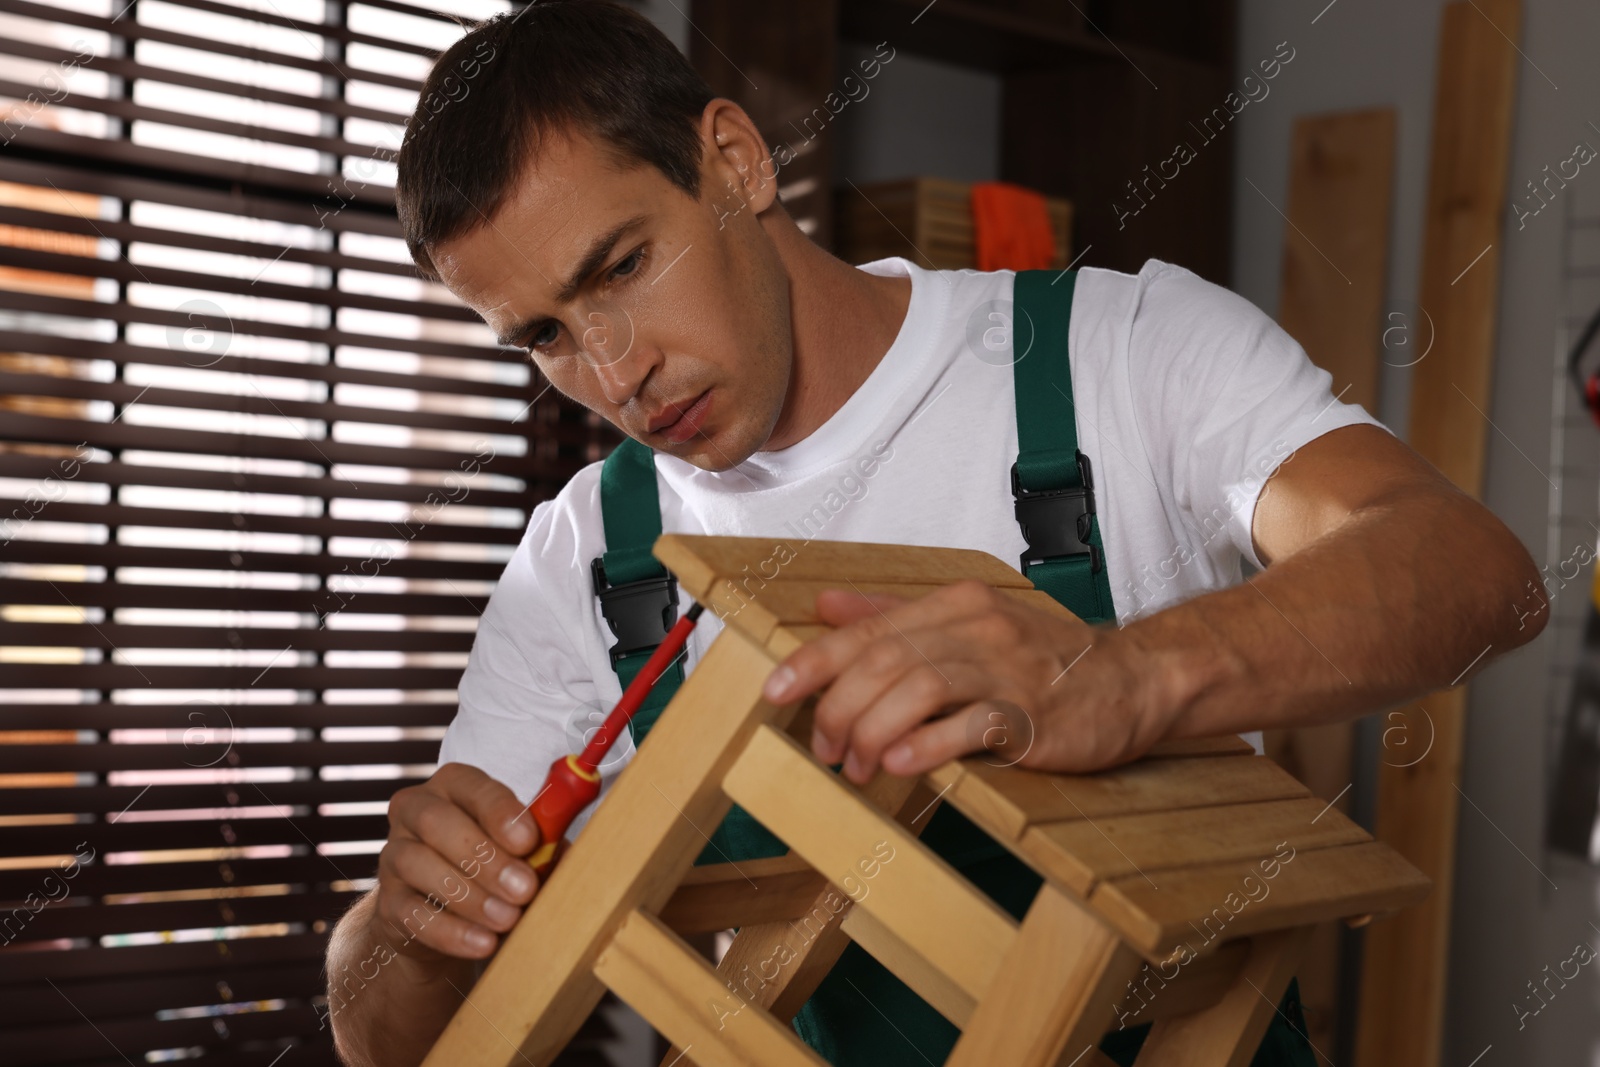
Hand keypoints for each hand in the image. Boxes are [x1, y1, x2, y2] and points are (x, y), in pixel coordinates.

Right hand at [375, 763, 539, 959]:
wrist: (444, 915)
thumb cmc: (492, 865)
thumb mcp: (520, 849)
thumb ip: (543, 844)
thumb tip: (569, 853)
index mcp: (453, 786)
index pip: (472, 786)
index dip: (500, 811)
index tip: (529, 840)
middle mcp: (415, 811)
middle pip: (438, 823)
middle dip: (485, 857)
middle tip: (524, 888)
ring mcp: (394, 855)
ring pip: (418, 865)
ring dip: (470, 896)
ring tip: (508, 919)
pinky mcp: (387, 902)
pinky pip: (412, 913)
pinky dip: (451, 931)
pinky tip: (483, 943)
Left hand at [761, 579, 1174, 782]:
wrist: (1134, 680)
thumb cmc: (1043, 658)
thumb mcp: (967, 623)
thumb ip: (893, 616)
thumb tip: (826, 606)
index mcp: (956, 606)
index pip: (868, 630)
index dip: (814, 662)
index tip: (776, 691)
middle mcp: (978, 630)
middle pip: (884, 662)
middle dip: (839, 709)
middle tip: (825, 747)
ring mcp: (1007, 672)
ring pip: (918, 688)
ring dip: (873, 732)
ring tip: (858, 766)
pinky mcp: (1034, 716)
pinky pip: (971, 726)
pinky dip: (927, 745)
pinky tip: (901, 765)